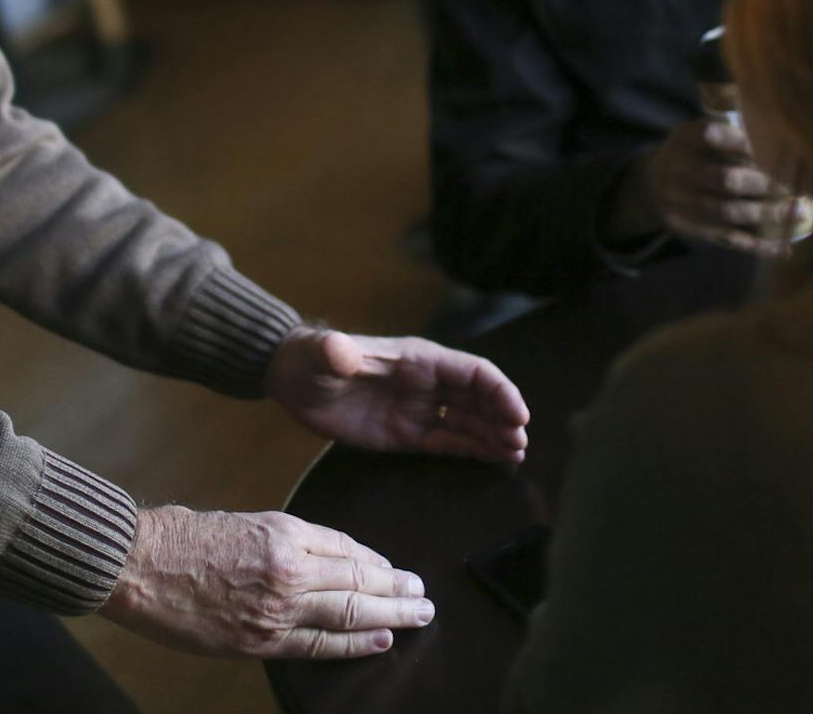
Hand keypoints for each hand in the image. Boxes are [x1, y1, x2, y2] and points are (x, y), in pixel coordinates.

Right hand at [100, 506, 432, 658]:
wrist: (136, 564)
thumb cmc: (180, 537)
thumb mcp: (241, 521)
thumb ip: (283, 541)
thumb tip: (321, 559)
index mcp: (283, 530)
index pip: (346, 548)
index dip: (376, 561)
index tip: (394, 568)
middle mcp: (290, 568)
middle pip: (359, 580)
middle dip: (397, 589)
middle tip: (423, 595)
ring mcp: (277, 607)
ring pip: (349, 612)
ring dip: (390, 615)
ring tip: (417, 616)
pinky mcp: (260, 640)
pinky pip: (319, 645)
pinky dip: (354, 645)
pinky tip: (379, 642)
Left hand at [264, 327, 528, 462]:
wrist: (293, 379)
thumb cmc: (311, 359)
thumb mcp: (322, 355)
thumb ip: (334, 353)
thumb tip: (338, 351)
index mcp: (418, 359)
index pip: (472, 371)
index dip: (499, 390)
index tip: (517, 415)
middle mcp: (427, 383)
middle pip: (479, 397)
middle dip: (503, 417)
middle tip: (519, 443)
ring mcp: (418, 409)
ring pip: (469, 420)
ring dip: (494, 435)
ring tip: (516, 455)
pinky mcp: (405, 434)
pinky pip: (448, 440)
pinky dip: (473, 449)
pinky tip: (496, 460)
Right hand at [626, 117, 812, 255]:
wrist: (651, 183)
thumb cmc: (692, 153)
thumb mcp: (698, 132)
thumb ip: (728, 133)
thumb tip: (779, 138)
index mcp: (684, 139)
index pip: (710, 136)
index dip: (738, 142)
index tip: (770, 146)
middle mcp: (678, 170)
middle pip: (723, 179)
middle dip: (763, 183)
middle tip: (796, 185)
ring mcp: (682, 203)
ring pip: (728, 212)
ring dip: (767, 214)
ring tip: (800, 211)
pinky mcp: (691, 228)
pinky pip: (727, 239)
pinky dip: (758, 246)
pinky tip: (784, 249)